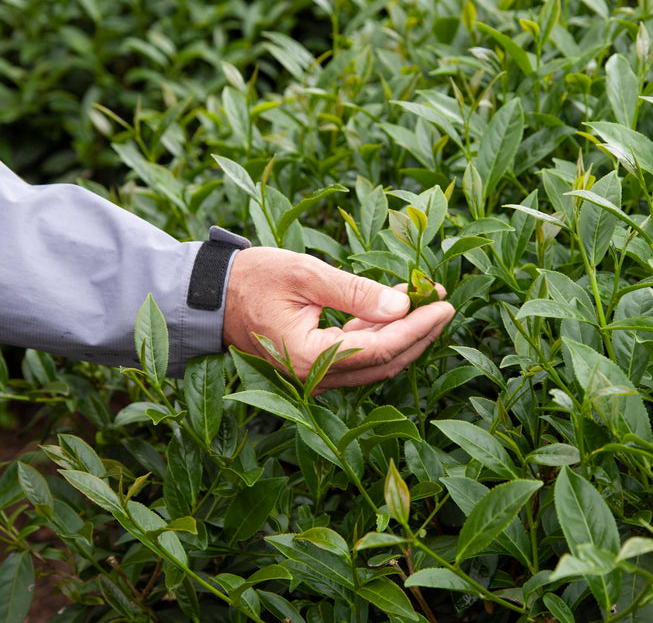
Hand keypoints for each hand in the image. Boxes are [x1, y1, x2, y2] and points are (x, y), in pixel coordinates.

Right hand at [222, 247, 454, 388]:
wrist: (208, 297)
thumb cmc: (251, 279)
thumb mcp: (304, 274)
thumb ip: (354, 292)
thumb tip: (400, 306)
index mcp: (308, 357)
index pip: (380, 348)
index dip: (418, 327)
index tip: (444, 303)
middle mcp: (313, 378)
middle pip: (383, 363)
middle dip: (420, 334)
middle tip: (445, 302)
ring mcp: (313, 378)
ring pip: (374, 364)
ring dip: (405, 336)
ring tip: (428, 302)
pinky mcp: (313, 368)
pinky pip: (357, 357)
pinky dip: (381, 336)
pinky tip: (396, 310)